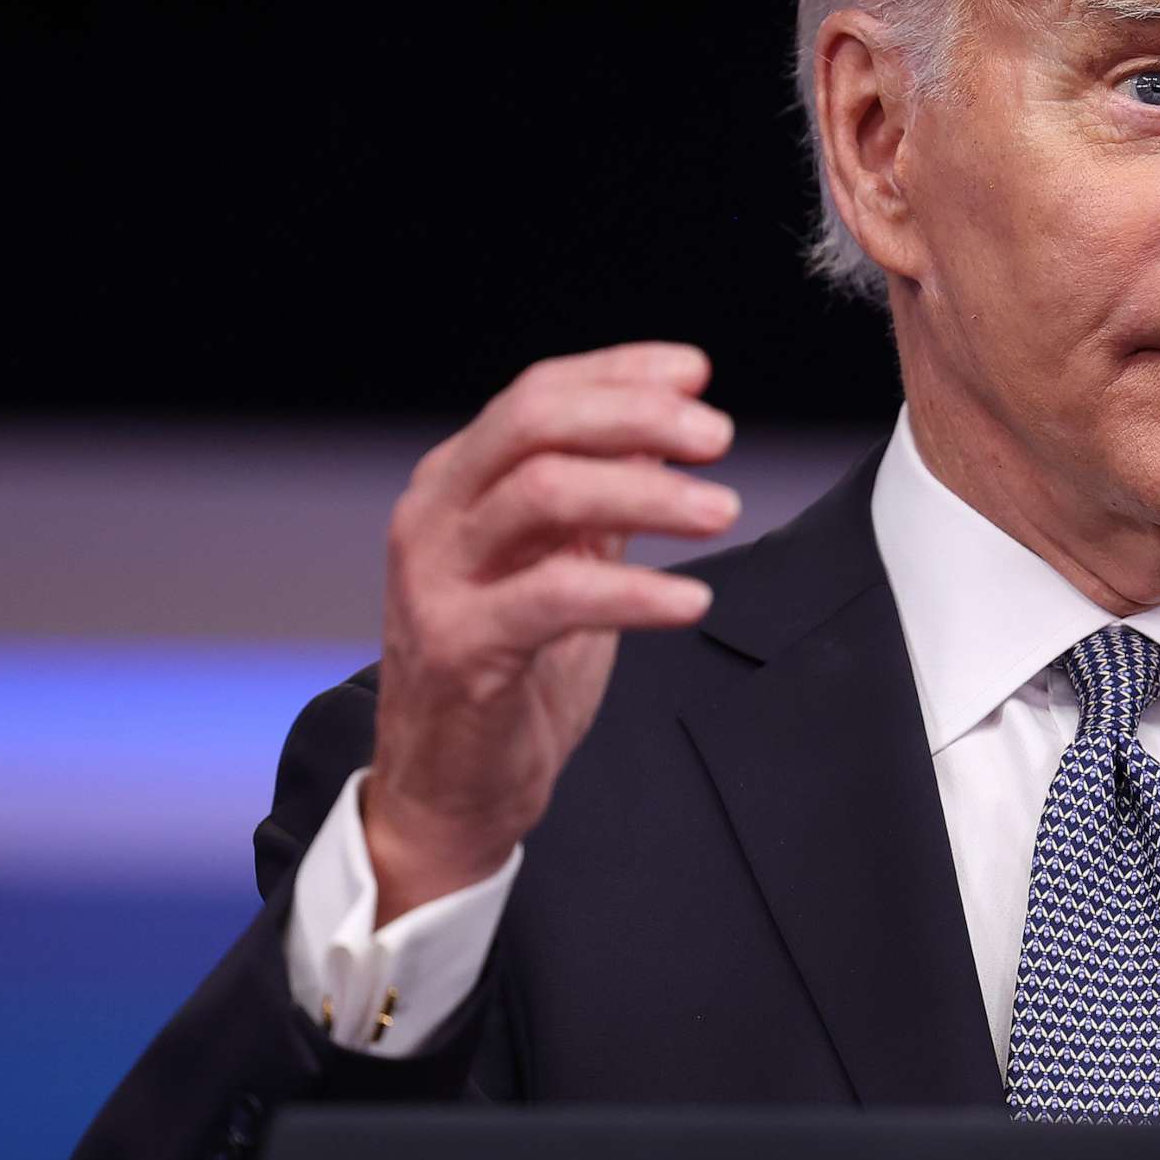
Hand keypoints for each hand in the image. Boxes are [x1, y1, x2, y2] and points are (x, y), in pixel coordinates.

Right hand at [362, 342, 738, 923]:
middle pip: (533, 421)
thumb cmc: (510, 669)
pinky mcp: (461, 647)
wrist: (449, 787)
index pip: (538, 393)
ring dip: (649, 493)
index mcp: (458, 481)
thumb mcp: (561, 561)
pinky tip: (690, 600)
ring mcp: (439, 578)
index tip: (696, 372)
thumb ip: (602, 494)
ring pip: (545, 492)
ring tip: (723, 511)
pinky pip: (555, 596)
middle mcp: (437, 514)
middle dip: (634, 414)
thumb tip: (663, 423)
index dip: (621, 372)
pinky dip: (634, 592)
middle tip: (716, 437)